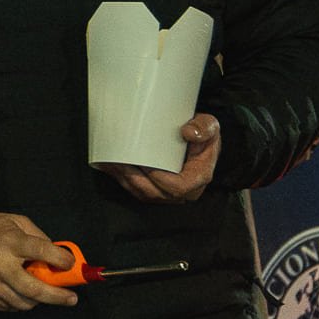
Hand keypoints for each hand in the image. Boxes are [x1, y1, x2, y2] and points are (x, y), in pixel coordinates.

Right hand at [0, 211, 80, 311]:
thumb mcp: (13, 221)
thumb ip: (37, 237)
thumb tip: (58, 256)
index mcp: (9, 241)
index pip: (43, 252)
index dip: (62, 260)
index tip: (71, 264)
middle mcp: (0, 264)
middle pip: (36, 289)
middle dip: (58, 296)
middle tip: (71, 298)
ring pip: (24, 303)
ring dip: (38, 300)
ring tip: (41, 291)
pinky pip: (10, 307)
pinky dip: (20, 301)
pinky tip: (20, 291)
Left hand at [99, 114, 220, 203]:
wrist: (197, 138)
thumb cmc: (203, 133)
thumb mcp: (210, 125)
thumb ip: (204, 127)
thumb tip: (188, 132)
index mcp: (198, 177)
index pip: (178, 188)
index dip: (159, 178)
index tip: (146, 164)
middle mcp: (184, 190)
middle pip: (155, 193)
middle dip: (134, 179)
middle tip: (119, 161)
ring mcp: (168, 192)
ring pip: (142, 193)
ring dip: (124, 179)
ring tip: (110, 162)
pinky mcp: (156, 189)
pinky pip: (136, 189)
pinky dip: (121, 178)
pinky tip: (109, 166)